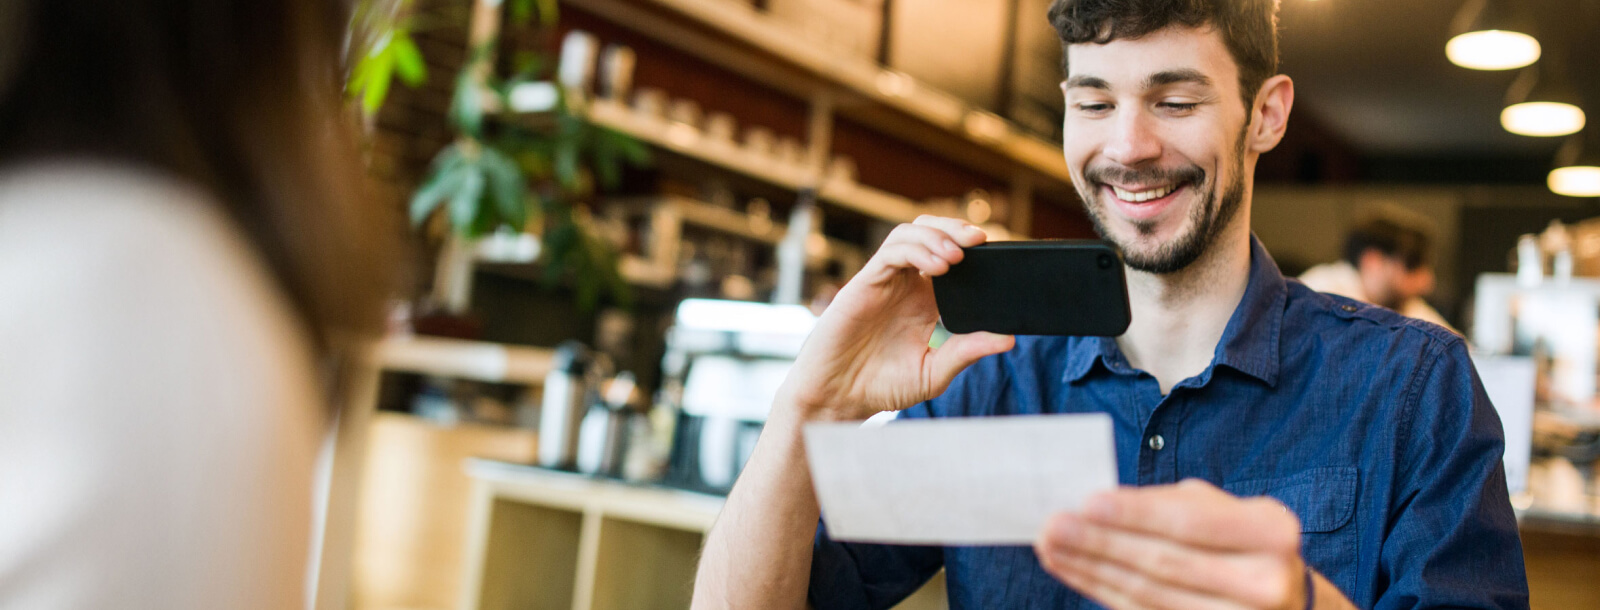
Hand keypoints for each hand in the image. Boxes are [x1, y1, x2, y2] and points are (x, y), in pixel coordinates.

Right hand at [776, 215, 1014, 420]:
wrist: (838, 398)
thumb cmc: (881, 386)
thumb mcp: (934, 371)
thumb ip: (967, 352)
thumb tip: (1008, 338)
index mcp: (924, 301)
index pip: (950, 257)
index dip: (971, 249)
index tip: (998, 254)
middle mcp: (905, 285)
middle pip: (930, 233)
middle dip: (956, 229)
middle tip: (981, 239)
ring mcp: (884, 281)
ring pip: (909, 233)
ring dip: (937, 236)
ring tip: (958, 255)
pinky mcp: (864, 283)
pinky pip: (891, 252)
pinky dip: (917, 250)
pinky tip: (939, 266)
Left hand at [1035, 479, 1310, 609]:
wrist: (1282, 599)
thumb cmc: (1237, 540)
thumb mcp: (1219, 508)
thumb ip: (1166, 504)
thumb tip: (1095, 506)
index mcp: (1271, 532)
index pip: (1191, 523)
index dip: (1137, 514)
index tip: (1087, 502)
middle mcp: (1265, 582)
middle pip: (1165, 563)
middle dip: (1101, 543)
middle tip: (1053, 526)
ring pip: (1149, 595)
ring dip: (1092, 570)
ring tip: (1051, 547)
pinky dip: (1103, 591)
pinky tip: (1075, 570)